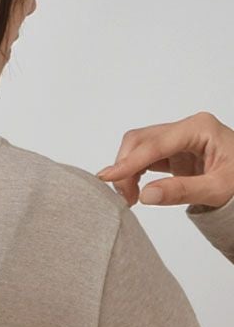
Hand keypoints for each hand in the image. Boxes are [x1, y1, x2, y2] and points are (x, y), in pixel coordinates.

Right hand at [95, 111, 233, 208]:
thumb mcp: (218, 189)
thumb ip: (181, 191)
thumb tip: (145, 195)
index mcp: (199, 128)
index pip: (155, 144)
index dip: (129, 162)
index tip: (107, 177)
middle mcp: (185, 128)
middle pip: (140, 140)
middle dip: (125, 167)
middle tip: (126, 198)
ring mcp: (177, 138)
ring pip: (137, 147)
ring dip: (126, 170)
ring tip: (130, 197)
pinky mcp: (172, 151)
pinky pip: (143, 156)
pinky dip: (133, 171)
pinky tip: (134, 187)